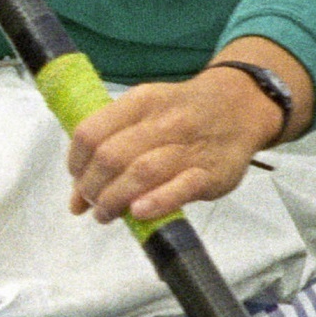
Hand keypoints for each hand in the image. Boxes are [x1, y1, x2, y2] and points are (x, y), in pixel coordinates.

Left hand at [66, 57, 298, 225]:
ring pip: (140, 172)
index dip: (76, 162)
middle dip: (92, 187)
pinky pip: (181, 187)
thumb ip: (110, 148)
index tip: (78, 179)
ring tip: (107, 214)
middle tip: (94, 204)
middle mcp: (163, 121)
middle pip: (111, 156)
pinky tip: (138, 212)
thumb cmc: (182, 116)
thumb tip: (75, 200)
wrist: (240, 107)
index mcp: (141, 102)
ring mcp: (189, 147)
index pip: (91, 132)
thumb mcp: (146, 116)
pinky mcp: (211, 173)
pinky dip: (156, 201)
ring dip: (114, 200)